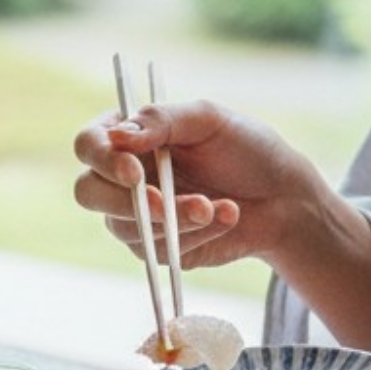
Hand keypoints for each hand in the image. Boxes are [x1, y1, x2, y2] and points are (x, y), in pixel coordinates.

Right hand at [71, 99, 326, 269]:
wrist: (282, 197)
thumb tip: (118, 135)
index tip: (134, 171)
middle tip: (164, 204)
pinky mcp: (157, 248)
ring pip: (125, 227)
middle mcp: (123, 177)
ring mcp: (137, 216)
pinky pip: (157, 250)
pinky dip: (193, 234)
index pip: (89, 144)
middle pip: (88, 192)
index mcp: (129, 136)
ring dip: (173, 219)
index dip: (102, 158)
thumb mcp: (209, 120)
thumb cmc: (245, 148)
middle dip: (123, 202)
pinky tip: (224, 215)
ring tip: (214, 205)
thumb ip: (163, 120)